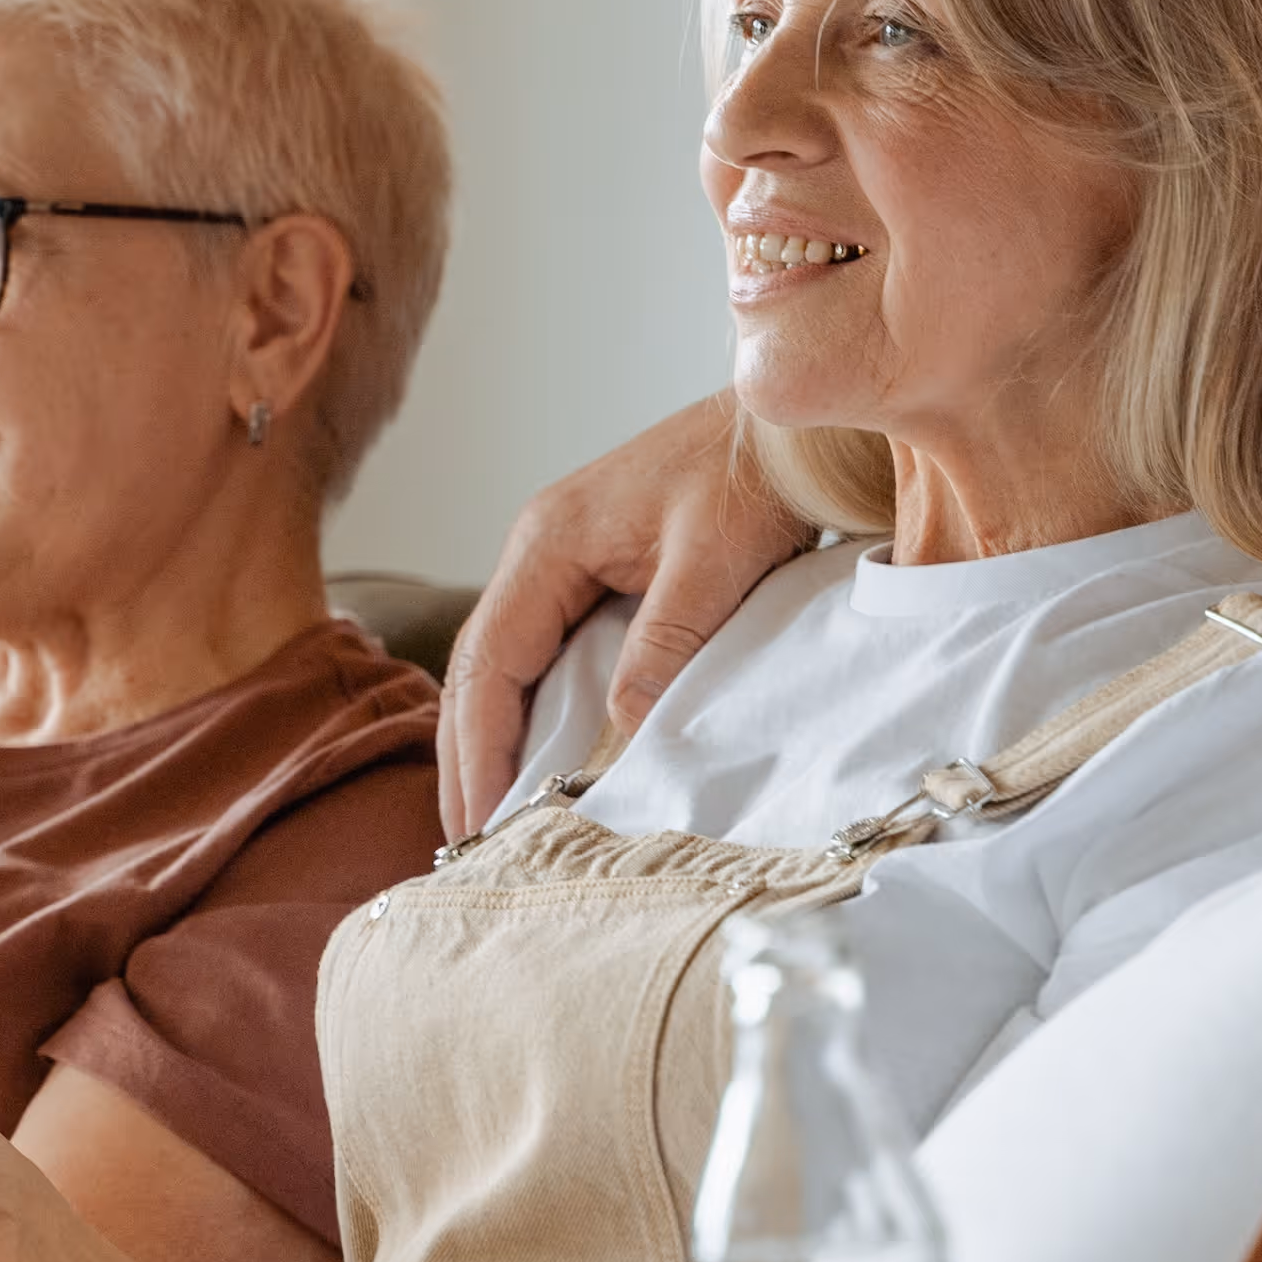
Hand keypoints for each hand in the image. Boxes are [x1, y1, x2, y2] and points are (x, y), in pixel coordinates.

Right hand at [438, 390, 808, 837]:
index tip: (483, 820)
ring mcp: (563, 561)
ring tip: (492, 819)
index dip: (480, 747)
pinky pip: (545, 655)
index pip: (490, 661)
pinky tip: (542, 760)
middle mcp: (540, 550)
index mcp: (549, 541)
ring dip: (495, 740)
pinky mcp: (596, 573)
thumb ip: (666, 641)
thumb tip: (622, 728)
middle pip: (480, 670)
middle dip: (468, 757)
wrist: (794, 417)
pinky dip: (532, 713)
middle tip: (468, 844)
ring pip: (506, 665)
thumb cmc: (756, 468)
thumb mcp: (716, 557)